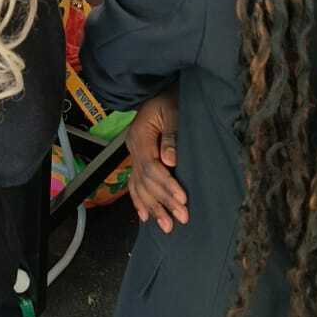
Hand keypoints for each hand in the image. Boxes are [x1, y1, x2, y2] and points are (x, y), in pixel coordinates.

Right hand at [127, 90, 187, 233]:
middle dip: (164, 201)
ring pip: (140, 186)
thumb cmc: (169, 99)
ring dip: (153, 207)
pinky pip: (135, 183)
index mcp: (140, 137)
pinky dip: (139, 200)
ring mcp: (134, 154)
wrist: (159, 90)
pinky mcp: (139, 157)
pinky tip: (145, 216)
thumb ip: (171, 137)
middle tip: (181, 218)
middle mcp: (133, 148)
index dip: (166, 185)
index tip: (183, 199)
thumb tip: (170, 162)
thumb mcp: (173, 112)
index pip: (152, 167)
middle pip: (146, 181)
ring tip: (167, 226)